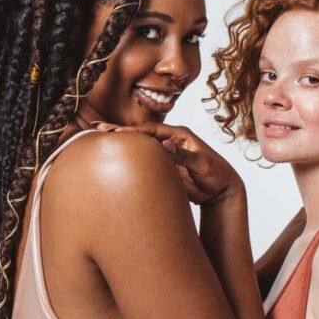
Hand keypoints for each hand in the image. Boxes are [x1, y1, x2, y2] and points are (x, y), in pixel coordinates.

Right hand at [94, 122, 241, 207]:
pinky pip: (144, 159)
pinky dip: (129, 156)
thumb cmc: (216, 174)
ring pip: (140, 146)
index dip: (132, 130)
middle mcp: (170, 140)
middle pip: (141, 134)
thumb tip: (165, 145)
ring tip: (99, 138)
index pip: (151, 130)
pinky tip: (115, 156)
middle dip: (120, 131)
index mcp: (180, 134)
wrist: (221, 190)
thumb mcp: (202, 164)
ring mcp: (165, 152)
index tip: (114, 131)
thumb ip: (184, 155)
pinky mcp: (163, 165)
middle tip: (97, 128)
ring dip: (122, 142)